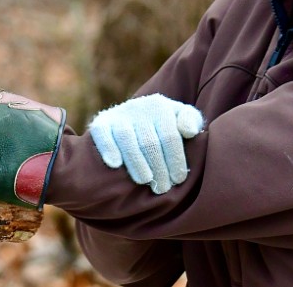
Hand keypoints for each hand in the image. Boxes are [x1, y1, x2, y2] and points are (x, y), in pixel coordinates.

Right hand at [88, 94, 204, 193]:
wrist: (131, 118)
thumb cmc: (163, 125)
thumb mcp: (180, 118)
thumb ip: (191, 120)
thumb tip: (189, 131)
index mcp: (160, 106)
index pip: (170, 136)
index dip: (175, 160)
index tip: (178, 179)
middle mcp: (139, 107)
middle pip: (149, 142)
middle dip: (158, 168)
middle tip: (162, 188)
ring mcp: (118, 114)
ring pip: (126, 139)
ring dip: (136, 163)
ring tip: (144, 180)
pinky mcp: (101, 122)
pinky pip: (102, 134)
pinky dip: (108, 148)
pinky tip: (116, 164)